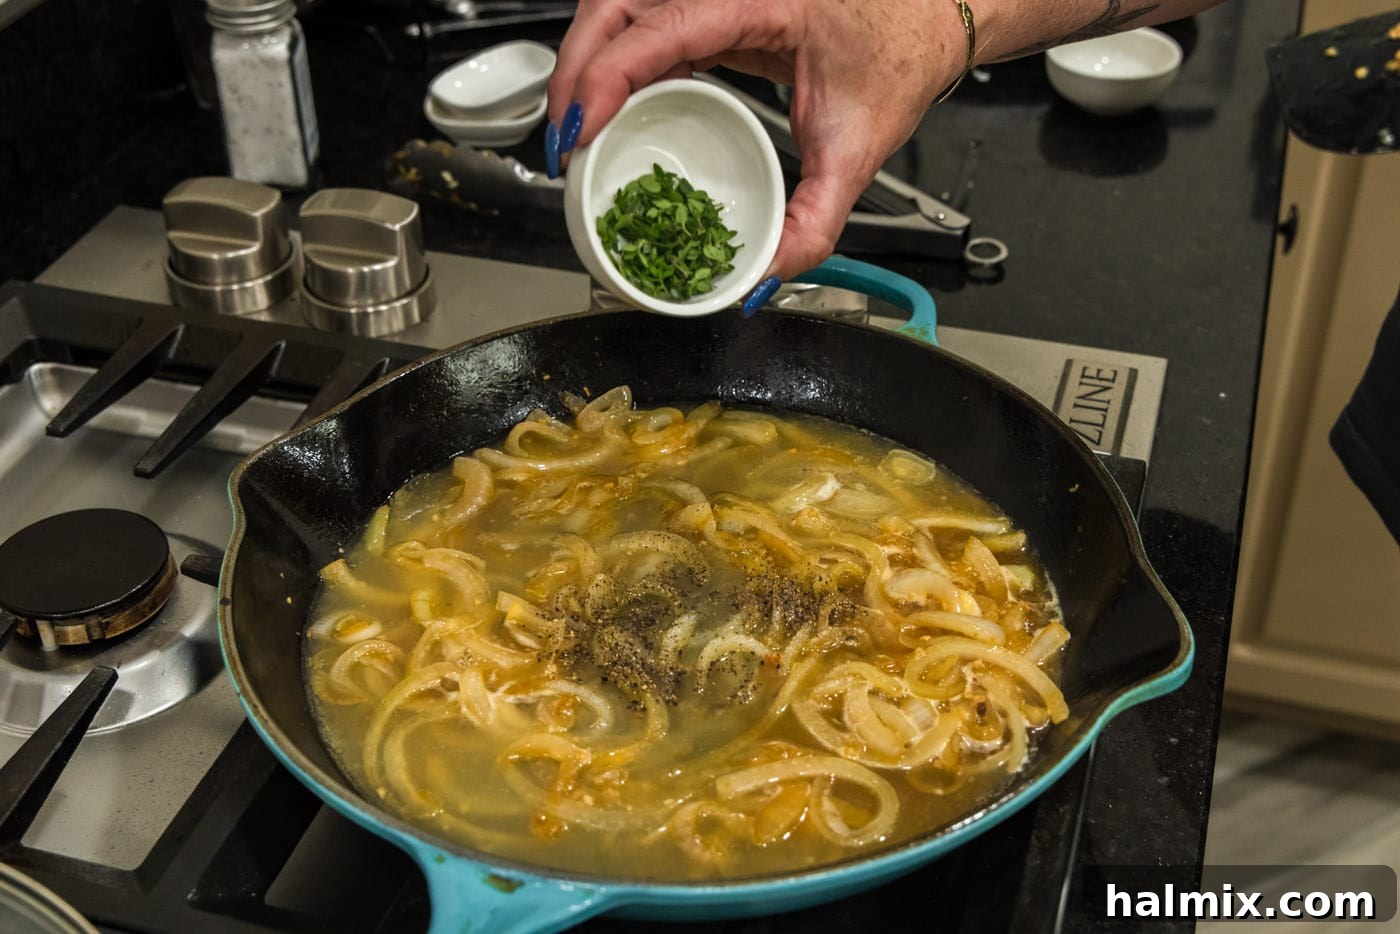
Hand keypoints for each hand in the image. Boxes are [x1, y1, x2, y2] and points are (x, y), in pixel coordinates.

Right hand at [545, 0, 970, 308]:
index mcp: (760, 2)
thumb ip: (814, 222)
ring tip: (576, 123)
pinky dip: (614, 56)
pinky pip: (643, 18)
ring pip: (617, 2)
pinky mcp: (711, 3)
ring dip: (584, 57)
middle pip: (614, 2)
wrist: (927, 19)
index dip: (606, 74)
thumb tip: (763, 274)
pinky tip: (611, 100)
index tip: (581, 125)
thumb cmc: (899, 56)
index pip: (659, 27)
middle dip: (573, 66)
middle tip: (564, 136)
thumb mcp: (858, 148)